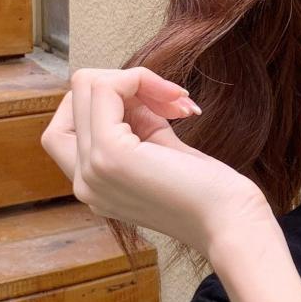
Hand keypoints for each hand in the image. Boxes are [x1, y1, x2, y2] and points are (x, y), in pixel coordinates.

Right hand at [41, 66, 271, 260]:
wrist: (230, 222)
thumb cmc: (209, 191)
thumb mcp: (162, 150)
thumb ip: (137, 123)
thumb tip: (131, 86)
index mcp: (93, 181)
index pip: (69, 120)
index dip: (113, 100)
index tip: (159, 109)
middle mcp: (82, 180)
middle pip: (76, 97)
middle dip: (126, 84)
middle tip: (172, 102)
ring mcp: (91, 169)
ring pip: (87, 85)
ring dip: (139, 79)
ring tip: (179, 105)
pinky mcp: (109, 155)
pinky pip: (104, 89)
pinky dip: (141, 79)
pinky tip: (177, 102)